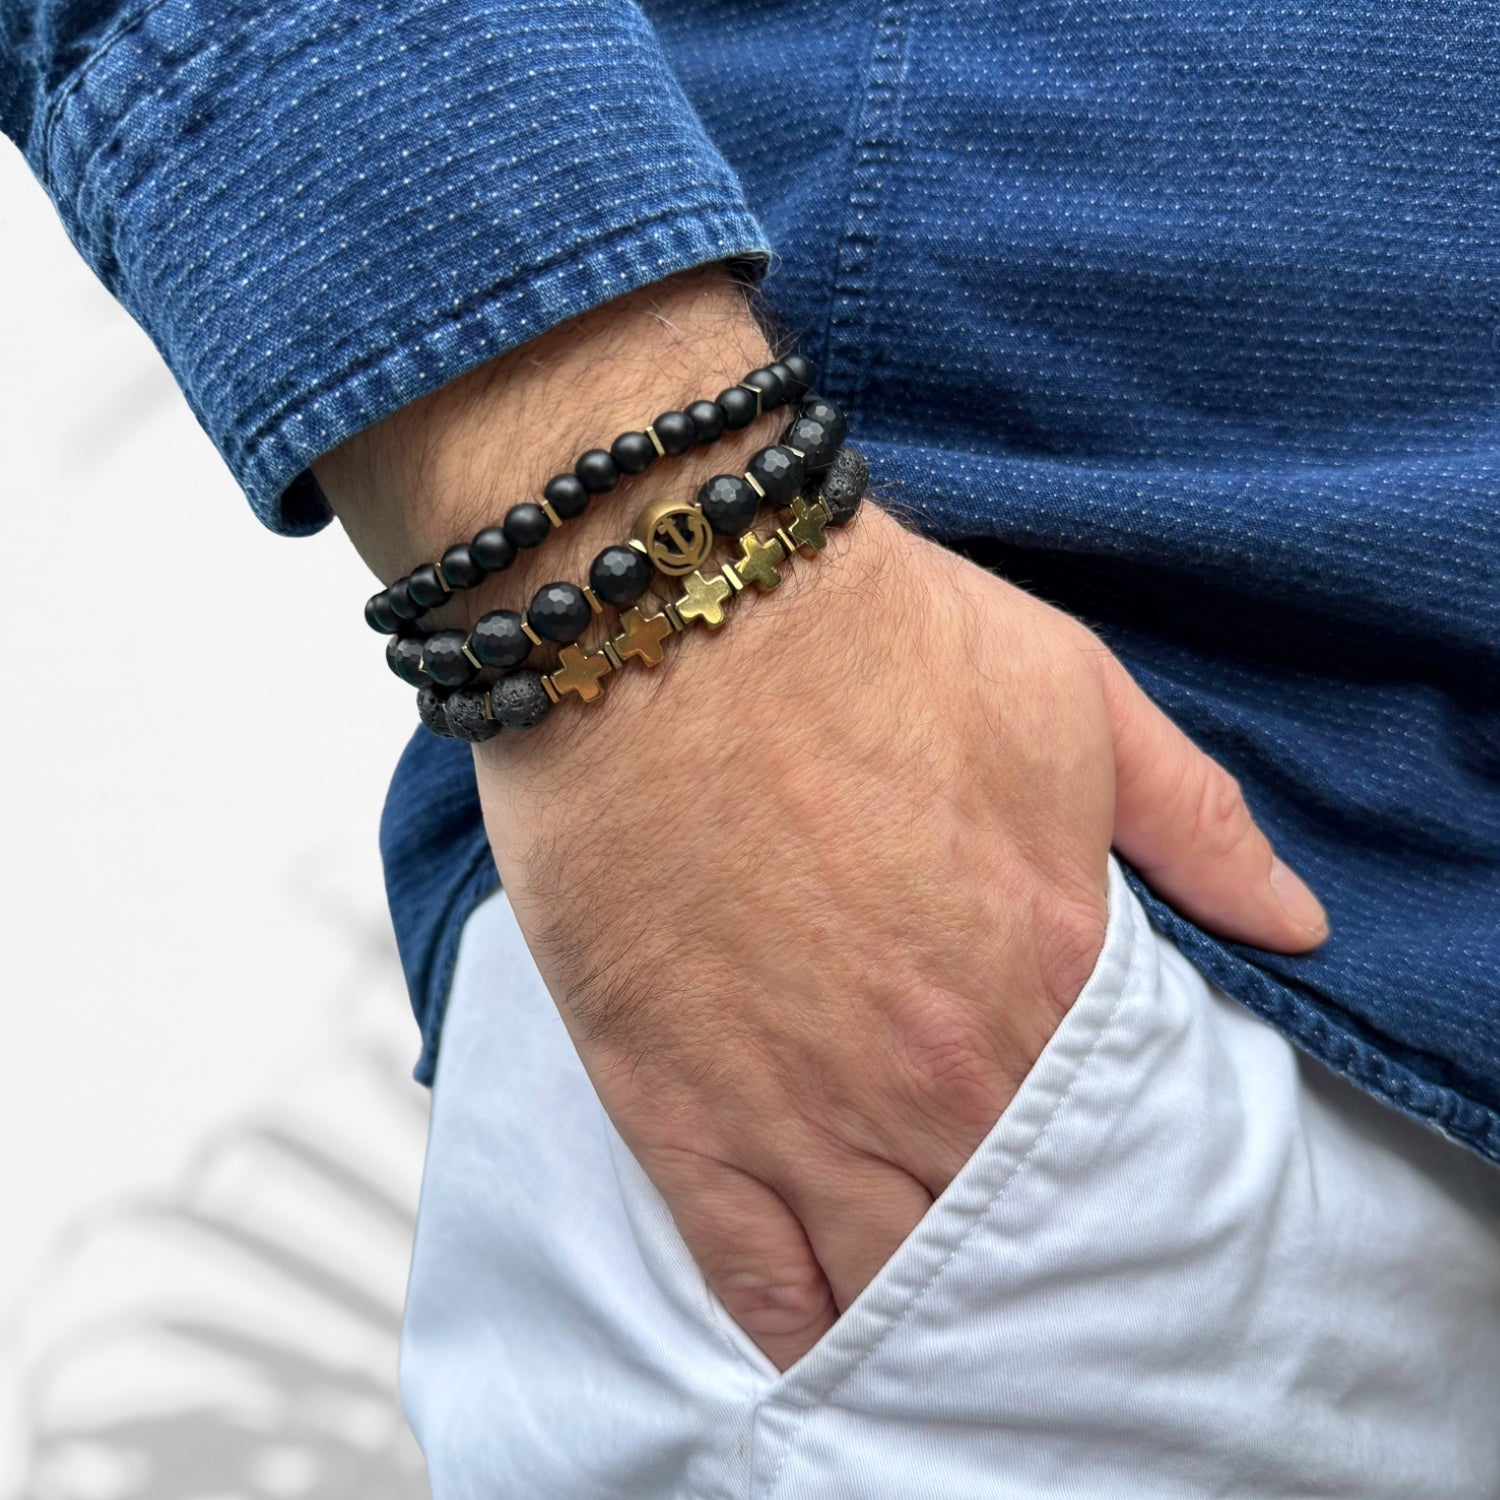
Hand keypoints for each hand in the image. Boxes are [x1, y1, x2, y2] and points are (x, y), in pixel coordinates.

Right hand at [318, 269, 1327, 1372]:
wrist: (671, 604)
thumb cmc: (869, 632)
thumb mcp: (1077, 692)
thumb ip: (1198, 821)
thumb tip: (1294, 925)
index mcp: (1046, 970)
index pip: (1108, 1135)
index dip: (1104, 1172)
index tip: (1090, 1187)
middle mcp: (934, 1067)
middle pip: (1001, 1222)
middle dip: (1017, 1255)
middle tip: (1016, 1267)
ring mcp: (799, 1100)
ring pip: (883, 1270)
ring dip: (915, 1309)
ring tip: (933, 1323)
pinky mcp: (674, 1103)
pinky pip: (747, 1268)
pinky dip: (794, 1325)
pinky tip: (819, 1345)